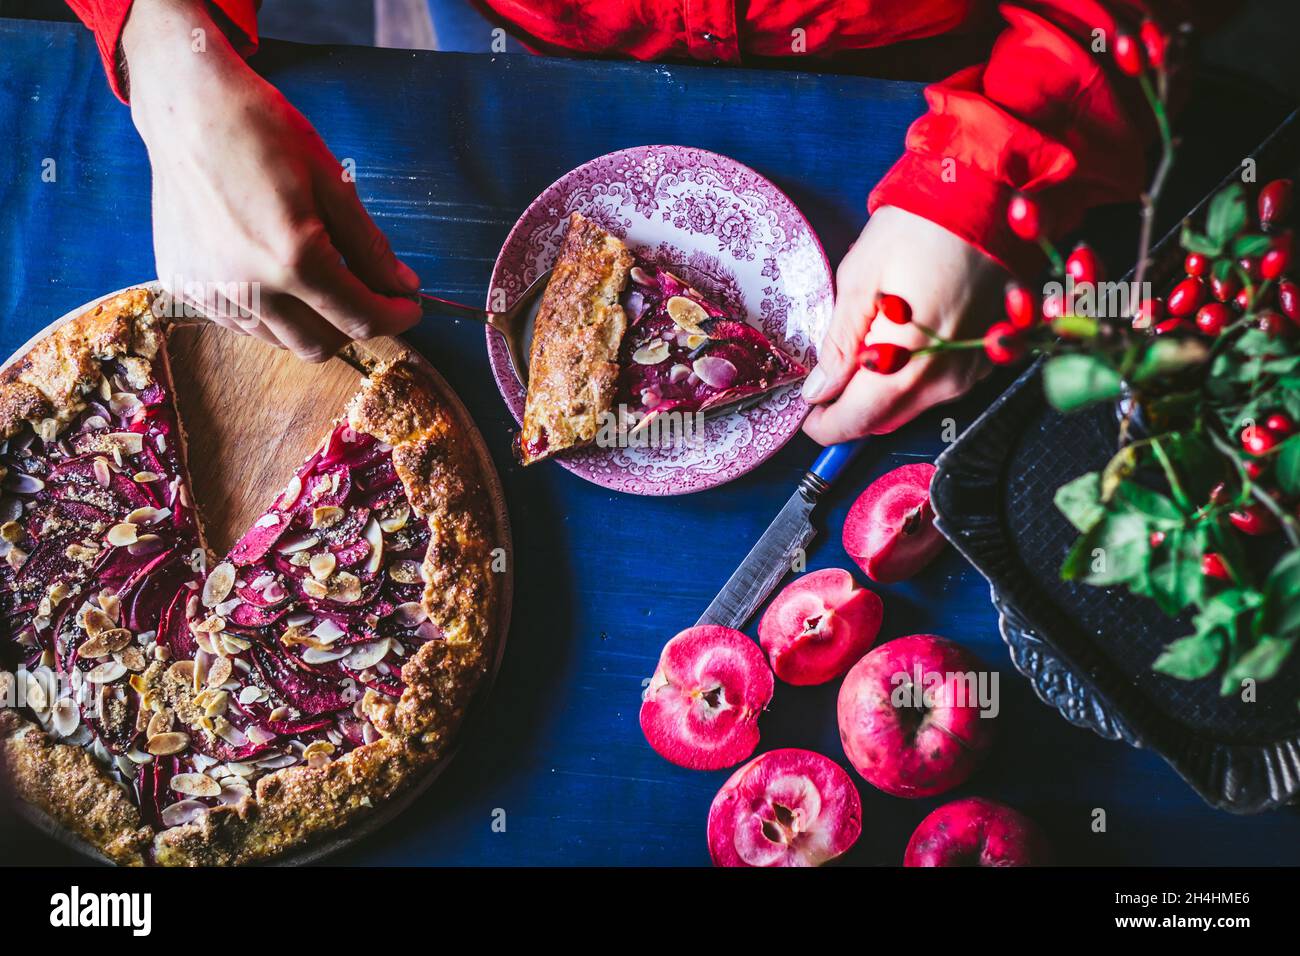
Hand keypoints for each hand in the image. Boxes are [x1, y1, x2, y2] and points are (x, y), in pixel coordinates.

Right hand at [122, 0, 421, 360]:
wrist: (185, 105)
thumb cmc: (262, 132)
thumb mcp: (333, 183)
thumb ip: (370, 246)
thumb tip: (403, 288)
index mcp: (293, 258)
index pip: (361, 318)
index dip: (395, 317)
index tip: (409, 308)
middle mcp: (249, 286)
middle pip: (321, 344)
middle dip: (354, 325)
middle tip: (368, 293)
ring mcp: (210, 290)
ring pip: (281, 340)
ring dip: (311, 321)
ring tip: (319, 276)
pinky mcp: (183, 285)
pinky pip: (242, 323)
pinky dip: (270, 312)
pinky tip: (274, 272)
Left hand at [801, 206, 1005, 443]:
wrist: (988, 199)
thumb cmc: (919, 229)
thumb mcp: (859, 281)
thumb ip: (838, 344)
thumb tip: (819, 389)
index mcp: (906, 364)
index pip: (857, 421)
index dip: (826, 426)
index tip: (808, 415)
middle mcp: (943, 380)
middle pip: (884, 420)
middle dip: (851, 411)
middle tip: (828, 382)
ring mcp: (970, 372)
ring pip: (911, 406)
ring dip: (881, 394)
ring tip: (865, 349)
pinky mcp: (986, 358)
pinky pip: (938, 386)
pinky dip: (912, 378)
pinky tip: (900, 341)